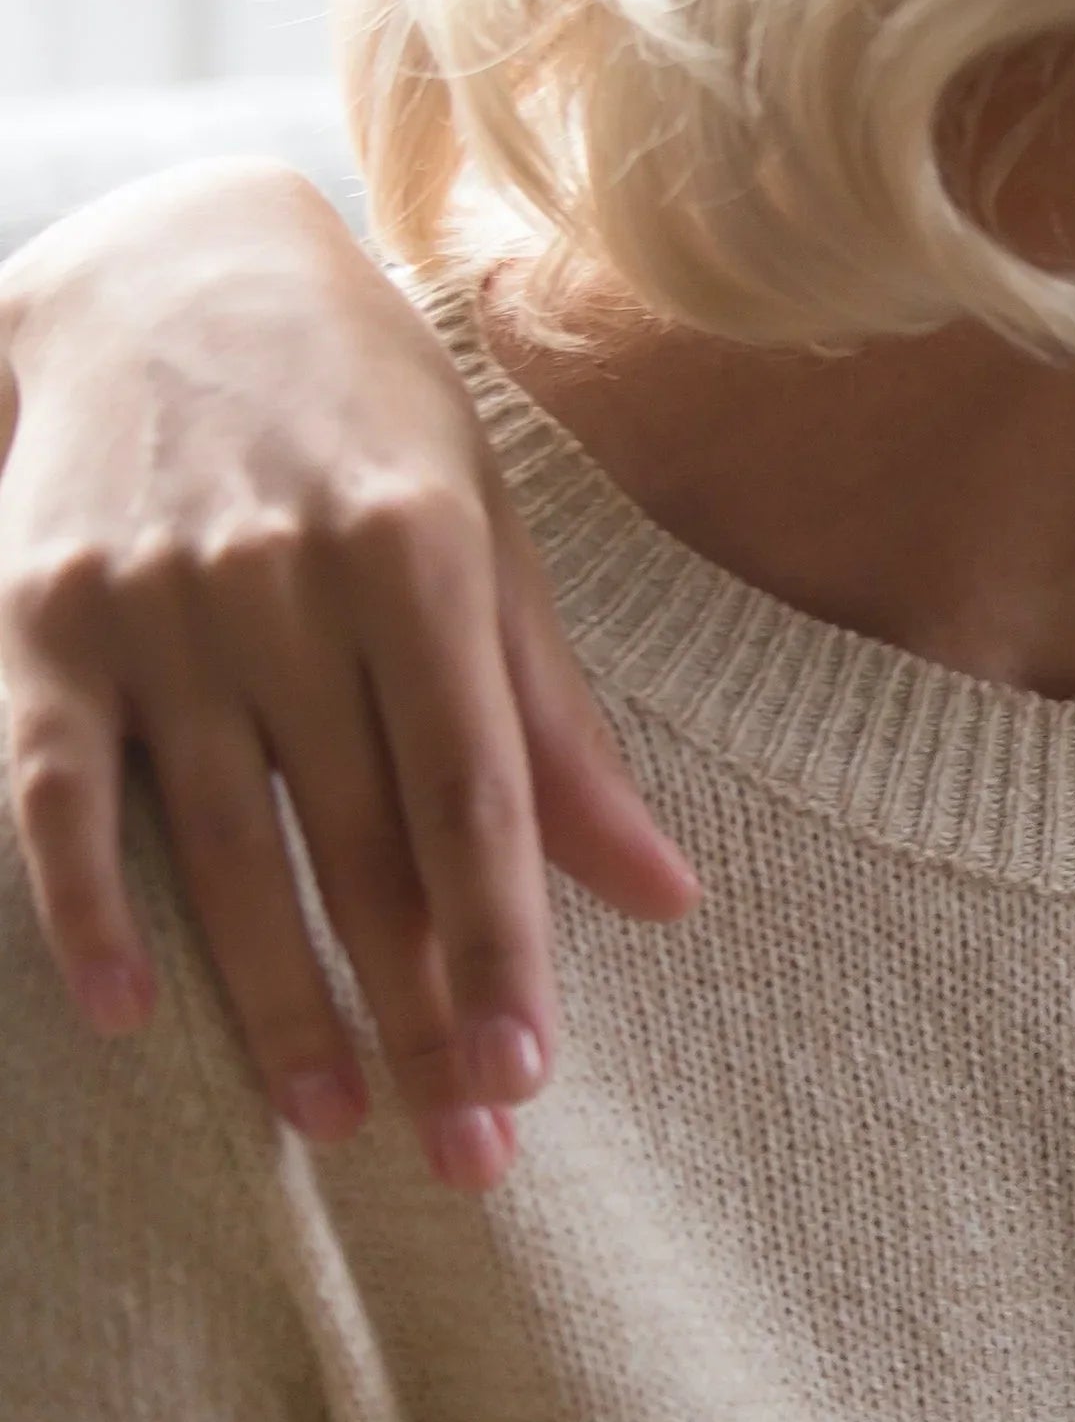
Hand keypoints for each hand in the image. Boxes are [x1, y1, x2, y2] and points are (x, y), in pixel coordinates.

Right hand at [0, 161, 697, 1185]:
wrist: (173, 267)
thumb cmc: (372, 423)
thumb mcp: (485, 544)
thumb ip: (556, 726)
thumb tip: (665, 898)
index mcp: (419, 559)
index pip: (473, 795)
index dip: (500, 943)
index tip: (526, 1075)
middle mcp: (284, 584)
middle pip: (358, 843)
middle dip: (410, 1007)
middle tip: (455, 1154)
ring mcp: (153, 605)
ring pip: (220, 841)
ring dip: (274, 995)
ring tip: (329, 1120)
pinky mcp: (39, 619)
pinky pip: (54, 790)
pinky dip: (84, 906)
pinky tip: (130, 1016)